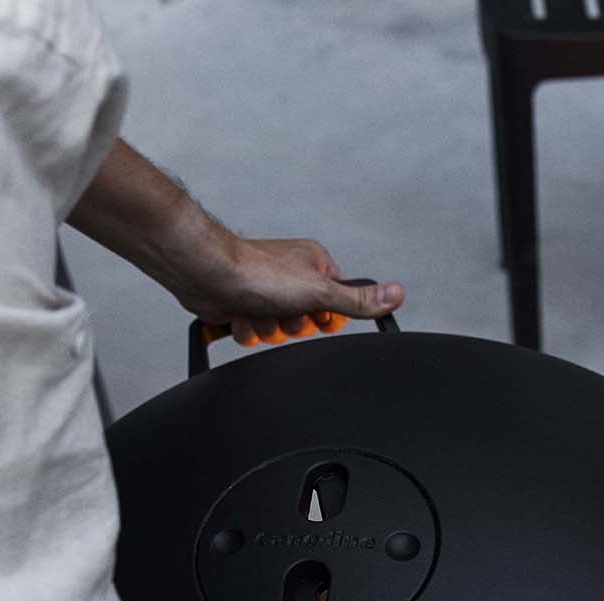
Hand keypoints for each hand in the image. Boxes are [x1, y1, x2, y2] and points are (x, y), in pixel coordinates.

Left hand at [174, 235, 405, 347]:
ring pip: (279, 331)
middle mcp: (292, 274)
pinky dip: (246, 328)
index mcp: (315, 264)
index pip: (338, 304)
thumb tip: (397, 294)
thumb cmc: (256, 272)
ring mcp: (266, 290)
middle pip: (307, 323)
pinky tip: (239, 313)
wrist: (206, 273)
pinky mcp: (244, 303)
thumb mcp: (321, 291)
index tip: (315, 313)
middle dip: (291, 324)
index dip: (326, 317)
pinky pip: (255, 333)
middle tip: (281, 308)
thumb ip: (359, 299)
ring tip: (256, 308)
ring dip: (266, 328)